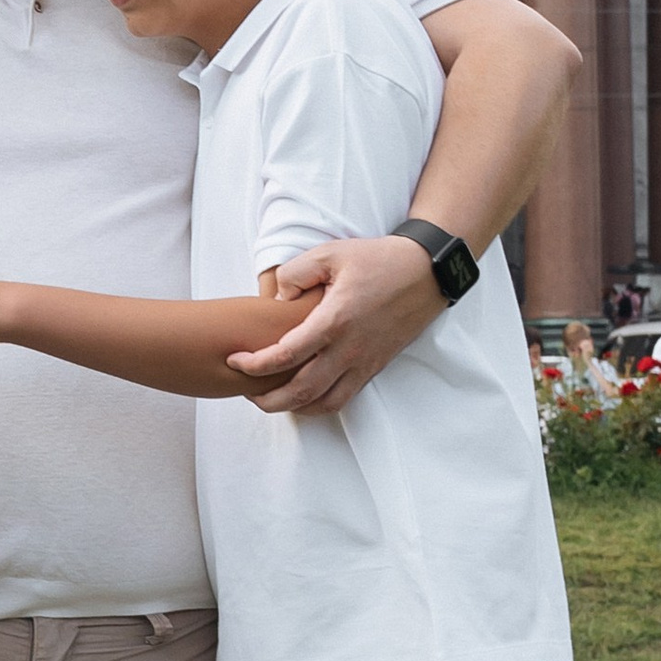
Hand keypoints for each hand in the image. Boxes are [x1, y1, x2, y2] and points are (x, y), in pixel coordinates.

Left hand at [226, 233, 441, 414]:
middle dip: (267, 399)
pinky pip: (343, 398)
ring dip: (292, 407)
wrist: (426, 274)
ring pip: (323, 403)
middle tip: (246, 391)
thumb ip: (294, 273)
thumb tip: (275, 300)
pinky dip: (318, 405)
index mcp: (334, 321)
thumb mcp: (330, 253)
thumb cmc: (378, 259)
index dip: (254, 364)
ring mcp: (364, 363)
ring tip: (271, 398)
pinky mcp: (374, 367)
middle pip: (300, 392)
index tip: (234, 360)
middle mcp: (349, 350)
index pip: (285, 356)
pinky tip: (303, 396)